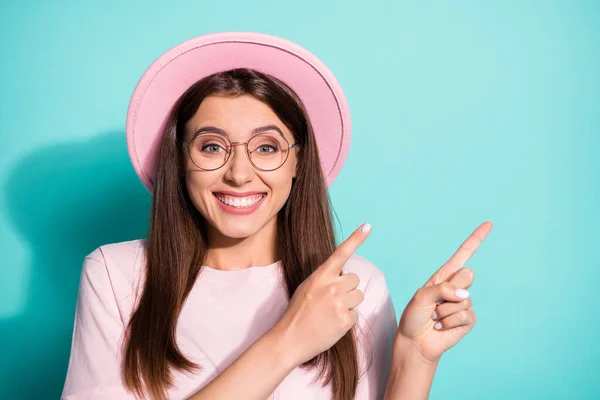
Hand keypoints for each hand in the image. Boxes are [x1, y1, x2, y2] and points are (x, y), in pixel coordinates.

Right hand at [273, 224, 370, 365]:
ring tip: (333, 312)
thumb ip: (325, 279)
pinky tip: (333, 324)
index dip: (356, 239)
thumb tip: (344, 277)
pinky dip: (347, 319)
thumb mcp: (306, 288)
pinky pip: (356, 314)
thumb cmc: (297, 313)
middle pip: (355, 279)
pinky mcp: (346, 320)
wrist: (290, 339)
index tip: (367, 226)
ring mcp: (339, 304)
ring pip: (359, 296)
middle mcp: (331, 287)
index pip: (341, 253)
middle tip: (333, 300)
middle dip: (348, 288)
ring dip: (350, 302)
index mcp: (320, 276)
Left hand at [396, 221, 492, 362]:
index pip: (462, 255)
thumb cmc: (414, 317)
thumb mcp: (421, 296)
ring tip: (435, 317)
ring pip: (464, 299)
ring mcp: (463, 303)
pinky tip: (442, 326)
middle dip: (450, 289)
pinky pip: (465, 315)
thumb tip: (464, 295)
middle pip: (467, 274)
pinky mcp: (468, 319)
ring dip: (444, 311)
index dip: (476, 239)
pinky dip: (450, 322)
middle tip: (435, 303)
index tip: (489, 224)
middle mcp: (456, 287)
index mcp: (443, 276)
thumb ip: (442, 289)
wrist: (415, 341)